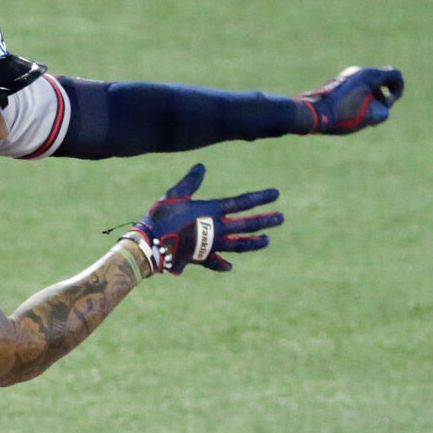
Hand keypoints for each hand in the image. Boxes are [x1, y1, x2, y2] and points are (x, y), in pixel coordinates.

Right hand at [128, 165, 281, 273]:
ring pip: (238, 244)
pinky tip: (230, 267)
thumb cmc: (162, 216)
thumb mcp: (176, 194)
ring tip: (267, 241)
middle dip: (266, 220)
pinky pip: (214, 262)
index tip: (276, 194)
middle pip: (247, 225)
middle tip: (281, 219)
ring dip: (254, 242)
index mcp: (212, 211)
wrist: (151, 243)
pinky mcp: (200, 258)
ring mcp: (210, 245)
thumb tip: (202, 166)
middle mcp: (216, 229)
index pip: (242, 203)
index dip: (260, 198)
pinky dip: (222, 264)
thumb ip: (191, 182)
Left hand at [298, 66, 403, 134]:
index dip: (399, 90)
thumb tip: (382, 109)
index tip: (390, 103)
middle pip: (382, 82)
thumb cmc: (341, 114)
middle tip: (376, 115)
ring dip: (372, 102)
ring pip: (369, 88)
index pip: (395, 75)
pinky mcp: (338, 85)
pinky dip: (361, 102)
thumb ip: (383, 111)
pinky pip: (357, 91)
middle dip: (384, 99)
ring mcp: (347, 77)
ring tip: (364, 120)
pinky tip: (353, 117)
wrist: (311, 113)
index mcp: (369, 75)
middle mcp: (358, 72)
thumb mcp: (369, 116)